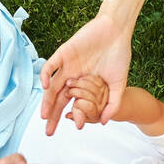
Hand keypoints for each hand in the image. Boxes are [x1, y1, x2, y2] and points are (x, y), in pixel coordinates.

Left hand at [39, 14, 130, 134]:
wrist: (117, 32)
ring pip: (52, 86)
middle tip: (48, 132)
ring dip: (46, 101)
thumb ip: (113, 103)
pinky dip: (46, 75)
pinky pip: (50, 65)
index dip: (73, 116)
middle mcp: (72, 77)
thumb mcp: (119, 85)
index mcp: (84, 85)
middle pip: (58, 99)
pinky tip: (46, 86)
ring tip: (44, 116)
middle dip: (53, 116)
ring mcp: (67, 65)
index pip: (73, 104)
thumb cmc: (119, 56)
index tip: (76, 127)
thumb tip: (104, 122)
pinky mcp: (64, 52)